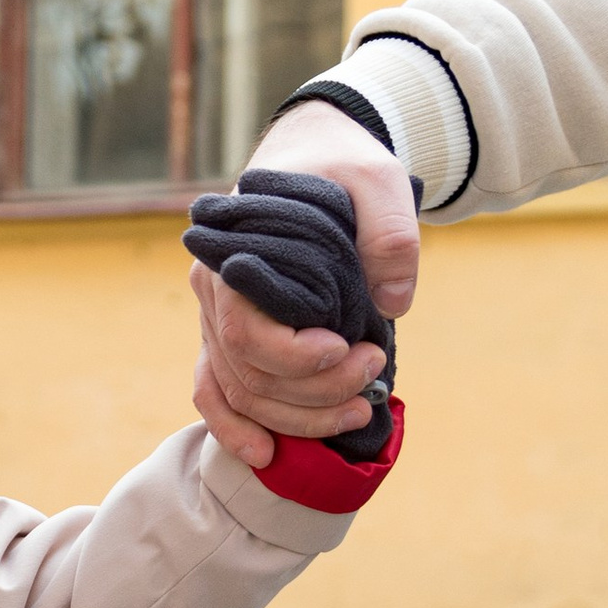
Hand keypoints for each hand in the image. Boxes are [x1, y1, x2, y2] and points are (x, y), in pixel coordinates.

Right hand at [192, 102, 420, 467]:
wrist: (316, 153)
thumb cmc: (342, 165)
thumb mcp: (378, 179)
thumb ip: (390, 233)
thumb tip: (392, 304)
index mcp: (236, 252)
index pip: (245, 330)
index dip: (295, 358)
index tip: (349, 350)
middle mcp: (214, 289)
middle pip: (247, 371)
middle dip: (314, 391)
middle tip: (375, 374)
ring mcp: (217, 316)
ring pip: (240, 390)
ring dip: (297, 417)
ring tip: (360, 410)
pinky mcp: (230, 334)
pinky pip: (215, 391)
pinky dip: (234, 428)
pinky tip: (266, 454)